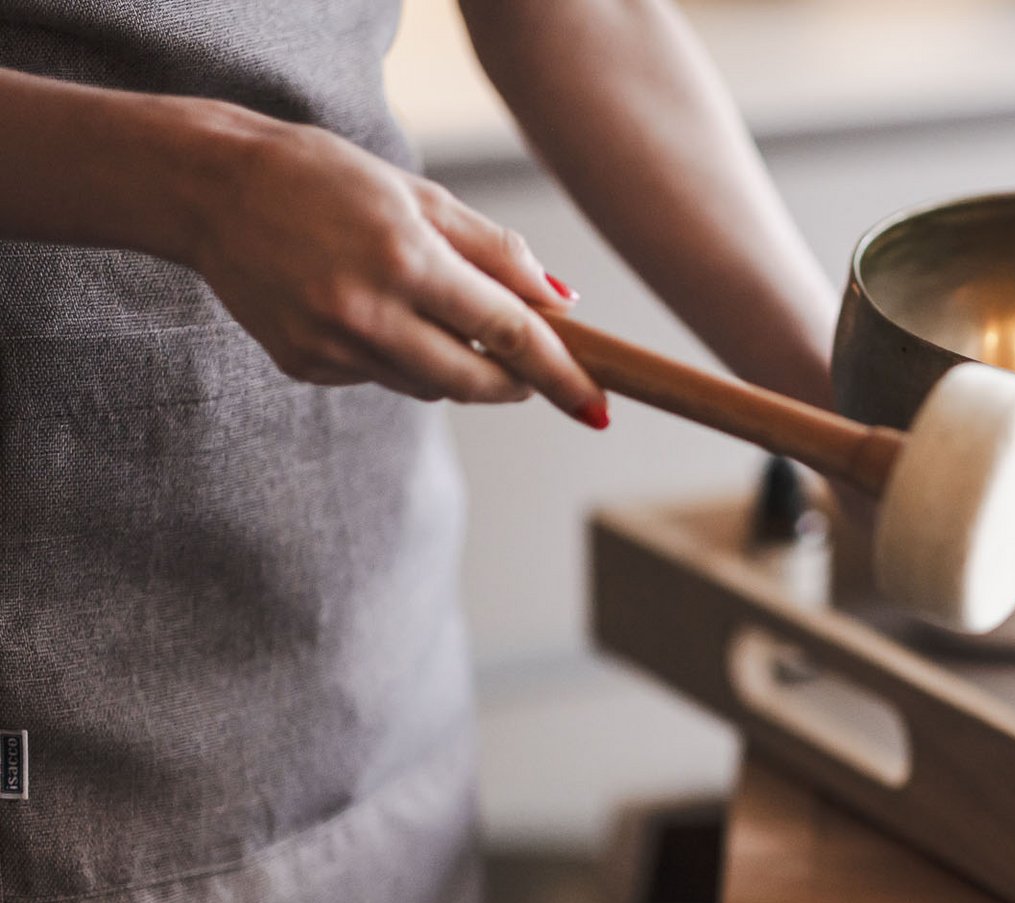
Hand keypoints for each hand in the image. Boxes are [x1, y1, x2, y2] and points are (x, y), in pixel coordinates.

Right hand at [191, 119, 608, 425]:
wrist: (213, 189)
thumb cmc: (327, 179)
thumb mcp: (421, 197)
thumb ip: (496, 253)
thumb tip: (563, 303)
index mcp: (407, 259)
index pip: (509, 333)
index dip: (560, 374)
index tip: (595, 405)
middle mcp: (367, 312)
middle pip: (475, 382)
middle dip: (516, 384)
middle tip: (531, 371)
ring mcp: (331, 346)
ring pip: (428, 386)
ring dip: (455, 366)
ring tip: (428, 309)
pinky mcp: (303, 366)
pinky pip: (379, 379)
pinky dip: (397, 357)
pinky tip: (366, 310)